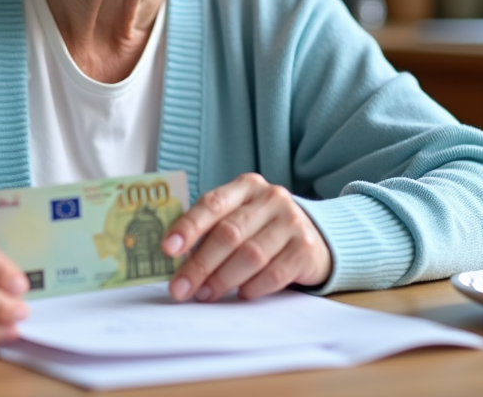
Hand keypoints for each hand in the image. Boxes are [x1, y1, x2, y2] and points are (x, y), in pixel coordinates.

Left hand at [164, 173, 331, 302]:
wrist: (314, 238)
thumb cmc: (262, 229)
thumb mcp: (239, 217)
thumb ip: (211, 229)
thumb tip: (174, 260)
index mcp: (246, 186)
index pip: (212, 204)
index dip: (188, 227)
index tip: (167, 249)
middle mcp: (271, 198)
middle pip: (229, 233)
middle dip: (200, 264)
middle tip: (180, 288)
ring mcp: (292, 222)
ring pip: (250, 255)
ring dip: (222, 280)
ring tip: (205, 294)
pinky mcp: (306, 249)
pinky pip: (273, 273)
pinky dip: (252, 287)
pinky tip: (240, 295)